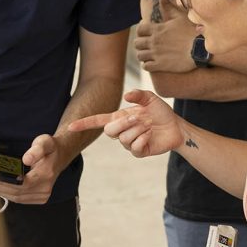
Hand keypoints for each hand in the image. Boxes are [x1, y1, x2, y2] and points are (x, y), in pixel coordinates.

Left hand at [0, 133, 68, 204]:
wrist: (60, 157)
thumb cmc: (50, 148)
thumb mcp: (45, 142)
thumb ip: (36, 149)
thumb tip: (26, 159)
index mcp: (47, 173)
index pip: (23, 183)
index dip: (7, 181)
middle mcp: (46, 188)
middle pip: (18, 193)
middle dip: (2, 187)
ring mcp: (44, 195)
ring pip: (18, 198)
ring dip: (4, 192)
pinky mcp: (41, 199)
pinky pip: (21, 200)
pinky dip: (9, 195)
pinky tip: (1, 187)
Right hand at [67, 89, 183, 157]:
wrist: (175, 126)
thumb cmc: (160, 112)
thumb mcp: (150, 98)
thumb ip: (138, 94)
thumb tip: (126, 96)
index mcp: (119, 117)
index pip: (97, 121)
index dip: (84, 124)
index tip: (70, 126)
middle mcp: (121, 131)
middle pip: (109, 131)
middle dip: (123, 123)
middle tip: (139, 117)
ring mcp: (129, 143)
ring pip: (124, 139)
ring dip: (138, 129)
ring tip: (149, 125)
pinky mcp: (138, 152)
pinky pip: (134, 147)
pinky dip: (143, 138)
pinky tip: (150, 135)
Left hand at [135, 0, 197, 73]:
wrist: (201, 49)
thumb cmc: (191, 31)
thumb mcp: (180, 16)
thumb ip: (169, 7)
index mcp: (157, 29)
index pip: (140, 29)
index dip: (141, 30)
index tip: (145, 32)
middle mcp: (154, 42)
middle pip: (137, 43)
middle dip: (140, 42)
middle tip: (146, 43)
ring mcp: (156, 54)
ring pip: (139, 55)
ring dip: (142, 54)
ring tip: (147, 53)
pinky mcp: (161, 65)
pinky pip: (146, 66)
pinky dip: (146, 64)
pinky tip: (151, 62)